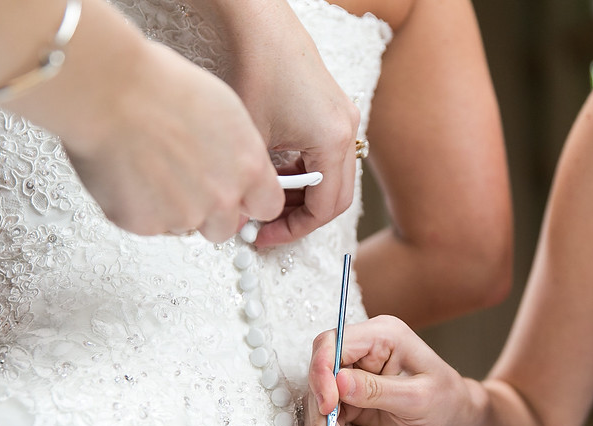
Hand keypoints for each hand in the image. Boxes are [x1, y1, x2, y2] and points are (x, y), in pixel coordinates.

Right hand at [66, 41, 282, 240]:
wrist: (109, 90)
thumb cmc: (160, 86)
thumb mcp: (224, 111)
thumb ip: (238, 152)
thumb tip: (235, 166)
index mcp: (248, 168)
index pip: (268, 206)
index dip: (249, 202)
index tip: (238, 196)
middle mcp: (222, 198)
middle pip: (226, 227)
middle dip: (209, 212)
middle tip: (184, 181)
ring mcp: (184, 215)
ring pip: (186, 227)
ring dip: (174, 209)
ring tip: (152, 169)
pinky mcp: (146, 224)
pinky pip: (149, 225)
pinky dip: (139, 207)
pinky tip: (130, 173)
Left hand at [224, 0, 360, 245]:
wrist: (257, 20)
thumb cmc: (253, 68)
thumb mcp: (250, 139)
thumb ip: (254, 185)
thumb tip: (246, 218)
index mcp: (332, 141)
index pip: (325, 209)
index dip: (293, 229)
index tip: (263, 235)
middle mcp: (346, 130)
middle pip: (336, 197)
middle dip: (301, 216)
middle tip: (266, 226)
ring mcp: (343, 117)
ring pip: (332, 176)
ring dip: (302, 194)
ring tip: (265, 199)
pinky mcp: (332, 107)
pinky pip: (326, 153)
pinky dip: (304, 170)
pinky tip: (273, 170)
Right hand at [303, 315, 468, 425]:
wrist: (452, 422)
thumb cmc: (447, 402)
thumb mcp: (418, 397)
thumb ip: (377, 389)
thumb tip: (339, 381)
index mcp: (382, 336)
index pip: (333, 343)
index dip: (322, 372)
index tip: (328, 406)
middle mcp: (363, 351)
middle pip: (320, 374)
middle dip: (321, 413)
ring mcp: (353, 375)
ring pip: (319, 400)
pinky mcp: (349, 399)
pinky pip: (327, 417)